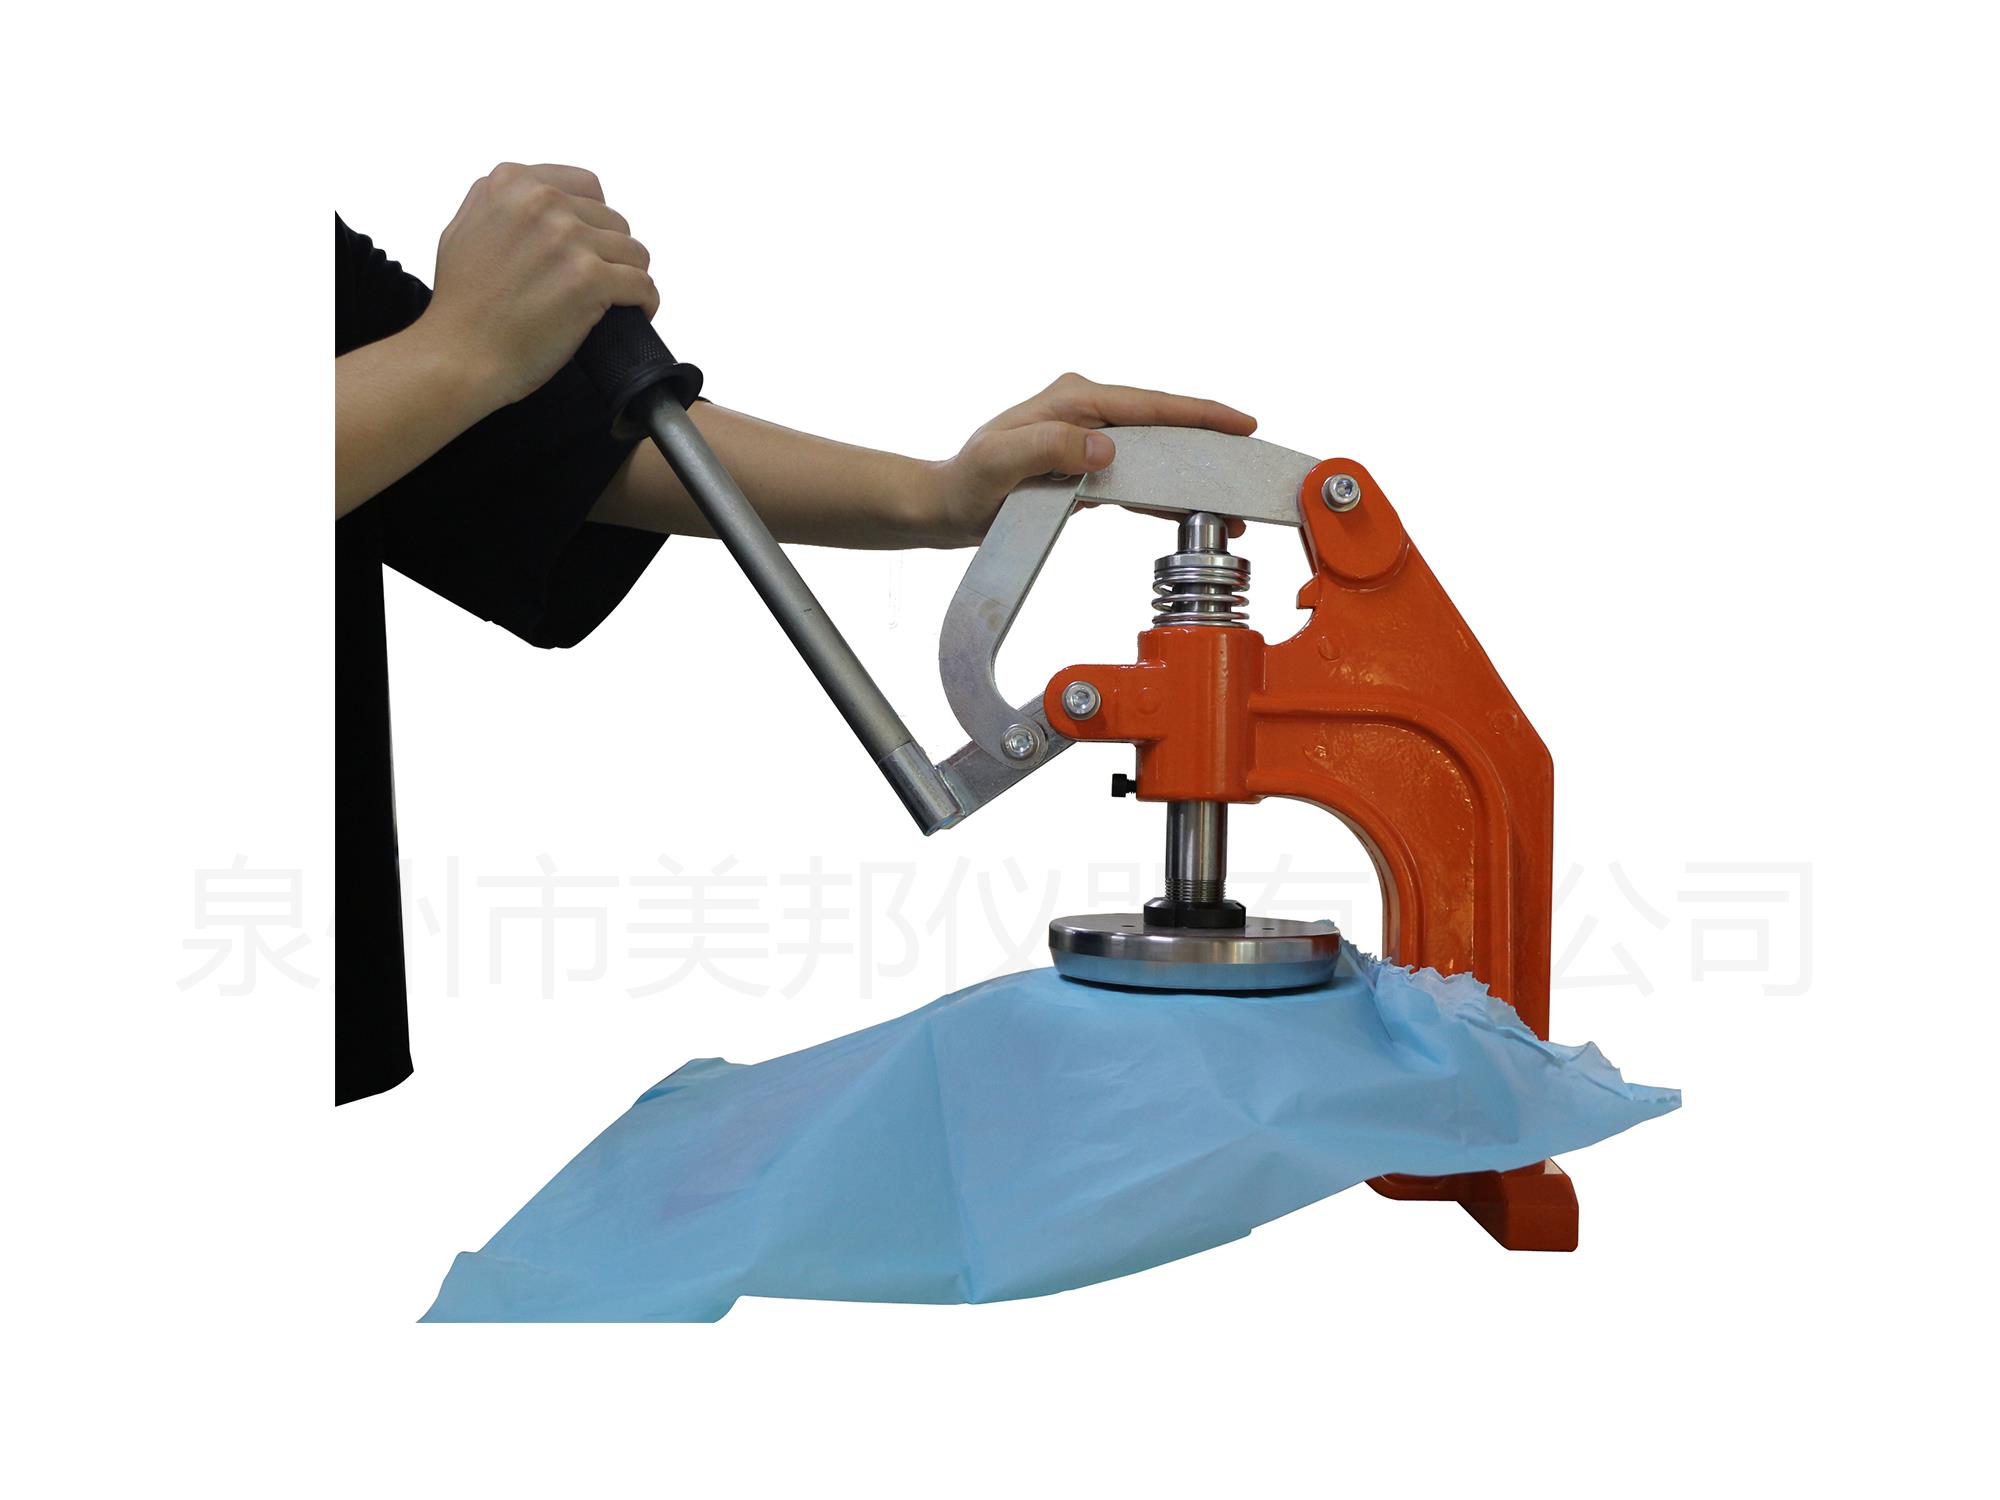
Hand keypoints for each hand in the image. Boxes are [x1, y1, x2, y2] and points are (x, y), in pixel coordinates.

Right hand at [417, 162, 658, 410]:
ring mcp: (567, 239)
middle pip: (613, 221)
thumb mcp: (465, 229)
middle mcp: (542, 202)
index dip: (594, 222)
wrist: (458, 355)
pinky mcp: (588, 278)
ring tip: (616, 301)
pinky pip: (643, 284)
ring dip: (630, 277)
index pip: (587, 187)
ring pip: (634, 252)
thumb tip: (536, 199)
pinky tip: (637, 313)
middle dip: (610, 253)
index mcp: (513, 184)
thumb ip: (501, 205)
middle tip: (598, 284)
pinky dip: (646, 301)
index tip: (589, 248)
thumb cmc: (460, 305)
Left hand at [917, 373, 1257, 545]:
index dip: (1200, 414)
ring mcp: (1089, 436)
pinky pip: (1137, 475)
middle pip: (1164, 426)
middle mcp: (1086, 411)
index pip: (1151, 404)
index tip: (1240, 424)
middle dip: (1209, 450)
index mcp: (1074, 401)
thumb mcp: (1001, 463)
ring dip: (1191, 478)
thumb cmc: (967, 484)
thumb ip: (1050, 448)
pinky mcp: (1088, 464)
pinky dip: (1164, 493)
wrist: (945, 506)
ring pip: (1156, 453)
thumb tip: (1106, 448)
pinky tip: (1189, 510)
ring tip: (1229, 507)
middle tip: (1248, 475)